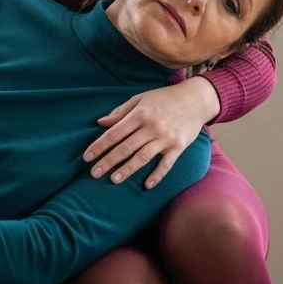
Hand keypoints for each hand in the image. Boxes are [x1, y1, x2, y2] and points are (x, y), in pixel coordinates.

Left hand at [83, 77, 219, 188]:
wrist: (195, 99)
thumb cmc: (164, 98)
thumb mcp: (141, 98)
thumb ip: (120, 111)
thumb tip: (100, 123)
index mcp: (140, 113)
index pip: (115, 133)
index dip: (99, 146)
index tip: (87, 157)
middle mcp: (151, 126)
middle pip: (126, 147)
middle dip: (108, 161)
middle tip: (94, 173)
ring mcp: (165, 138)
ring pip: (143, 157)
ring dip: (128, 169)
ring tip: (113, 179)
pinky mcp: (179, 146)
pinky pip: (167, 164)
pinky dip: (157, 175)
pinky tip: (147, 185)